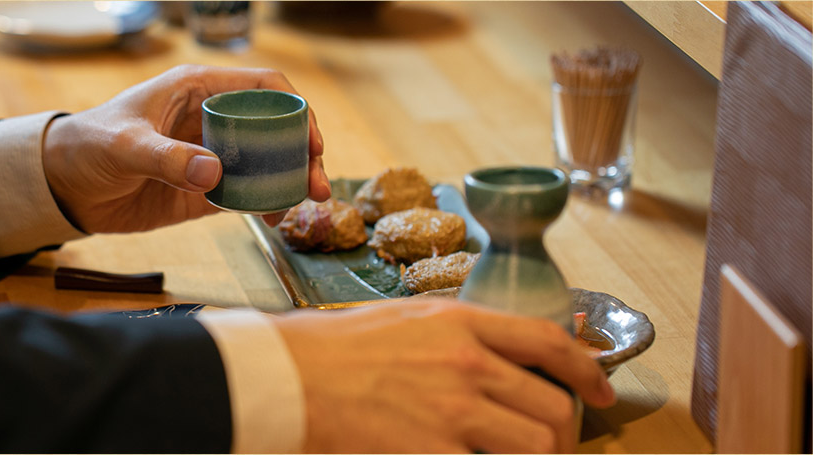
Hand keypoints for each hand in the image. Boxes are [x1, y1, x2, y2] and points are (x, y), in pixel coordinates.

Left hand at [42, 65, 329, 233]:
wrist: (62, 186)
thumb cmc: (88, 145)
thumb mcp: (124, 146)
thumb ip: (167, 158)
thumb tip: (215, 172)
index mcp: (197, 90)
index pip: (263, 88)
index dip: (294, 110)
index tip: (310, 141)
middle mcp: (211, 120)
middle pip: (273, 128)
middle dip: (302, 153)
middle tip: (317, 184)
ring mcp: (210, 156)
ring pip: (265, 163)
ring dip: (289, 181)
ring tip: (305, 204)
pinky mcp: (202, 191)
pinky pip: (244, 194)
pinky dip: (264, 204)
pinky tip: (274, 218)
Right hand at [274, 298, 615, 452]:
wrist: (282, 380)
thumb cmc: (326, 350)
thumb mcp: (399, 321)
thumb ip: (453, 334)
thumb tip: (497, 355)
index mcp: (457, 323)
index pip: (548, 341)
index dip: (586, 370)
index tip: (599, 391)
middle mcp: (466, 364)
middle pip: (553, 407)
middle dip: (564, 437)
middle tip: (552, 448)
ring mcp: (452, 412)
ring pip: (537, 447)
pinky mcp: (433, 453)